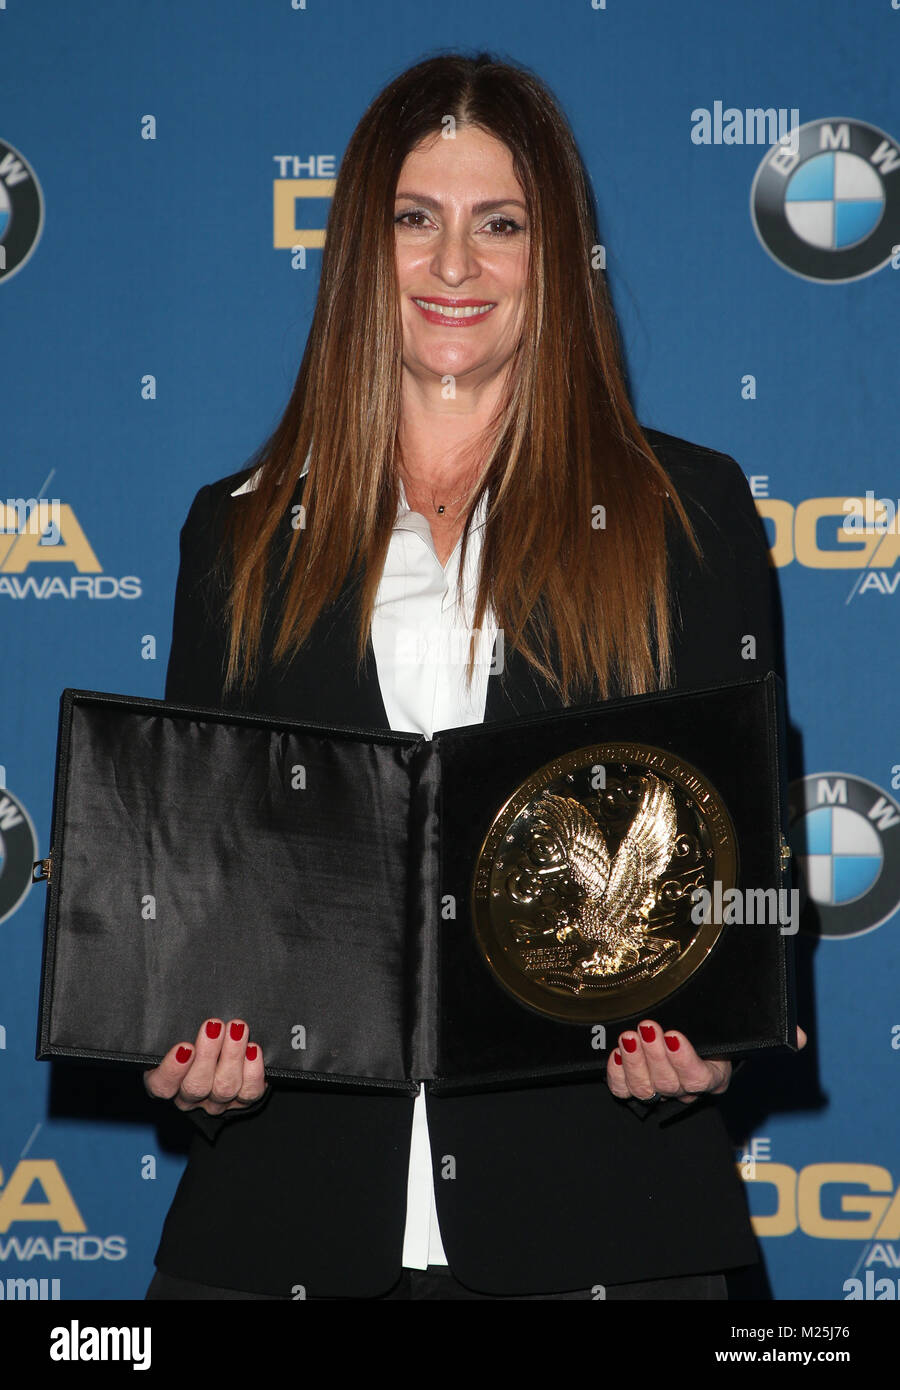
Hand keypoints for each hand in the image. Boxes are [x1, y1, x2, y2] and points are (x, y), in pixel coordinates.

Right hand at [143, 1018, 266, 1116]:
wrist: (223, 1049)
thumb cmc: (193, 1035)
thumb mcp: (177, 1032)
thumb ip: (174, 1027)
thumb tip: (166, 1004)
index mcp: (167, 1082)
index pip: (162, 1086)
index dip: (172, 1070)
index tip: (184, 1047)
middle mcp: (190, 1096)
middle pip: (196, 1086)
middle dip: (208, 1055)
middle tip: (215, 1026)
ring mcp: (217, 1101)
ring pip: (224, 1088)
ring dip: (232, 1056)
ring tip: (237, 1029)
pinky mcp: (243, 1099)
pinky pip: (249, 1093)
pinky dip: (252, 1072)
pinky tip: (253, 1050)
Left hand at [606, 1022, 808, 1105]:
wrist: (689, 1038)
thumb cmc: (716, 1035)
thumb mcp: (740, 1032)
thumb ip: (770, 1033)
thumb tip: (797, 1037)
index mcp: (713, 1077)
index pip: (700, 1078)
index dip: (686, 1061)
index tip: (676, 1036)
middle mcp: (684, 1089)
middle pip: (668, 1084)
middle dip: (656, 1056)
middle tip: (649, 1028)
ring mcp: (657, 1089)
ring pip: (644, 1088)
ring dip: (635, 1061)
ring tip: (631, 1035)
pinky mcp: (632, 1084)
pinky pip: (621, 1089)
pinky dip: (616, 1072)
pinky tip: (615, 1051)